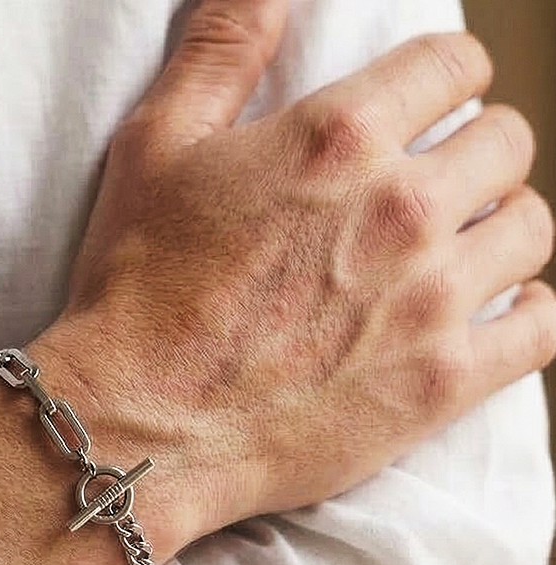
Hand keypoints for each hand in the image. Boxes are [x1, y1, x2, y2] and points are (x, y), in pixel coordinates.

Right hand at [35, 7, 555, 554]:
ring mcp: (430, 301)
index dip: (443, 79)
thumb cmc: (135, 291)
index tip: (428, 107)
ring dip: (500, 228)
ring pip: (531, 229)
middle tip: (433, 189)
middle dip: (474, 152)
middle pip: (505, 141)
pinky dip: (525, 312)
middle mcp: (402, 209)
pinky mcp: (441, 384)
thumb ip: (221, 53)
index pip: (453, 65)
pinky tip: (488, 314)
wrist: (138, 426)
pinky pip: (541, 328)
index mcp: (338, 137)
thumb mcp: (154, 150)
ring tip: (458, 252)